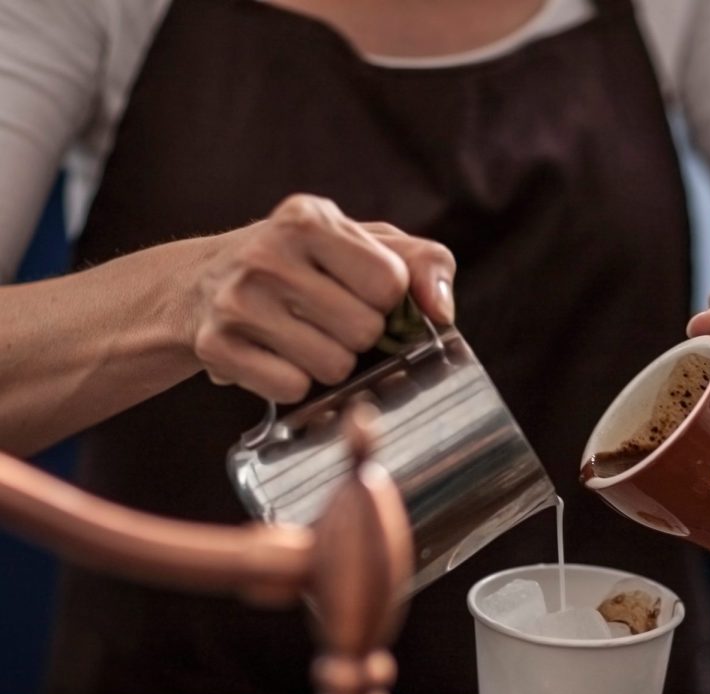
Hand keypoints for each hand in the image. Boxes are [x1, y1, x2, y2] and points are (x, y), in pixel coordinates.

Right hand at [192, 194, 455, 402]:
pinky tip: (275, 357)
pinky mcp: (217, 347)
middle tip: (327, 320)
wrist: (198, 285)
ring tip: (301, 337)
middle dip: (359, 335)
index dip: (385, 300)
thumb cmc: (301, 264)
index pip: (390, 284)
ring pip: (333, 366)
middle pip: (365, 331)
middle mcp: (268, 253)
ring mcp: (237, 301)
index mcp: (309, 218)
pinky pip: (292, 389)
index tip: (359, 292)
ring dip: (329, 363)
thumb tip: (442, 311)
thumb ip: (421, 264)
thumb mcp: (360, 243)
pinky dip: (293, 384)